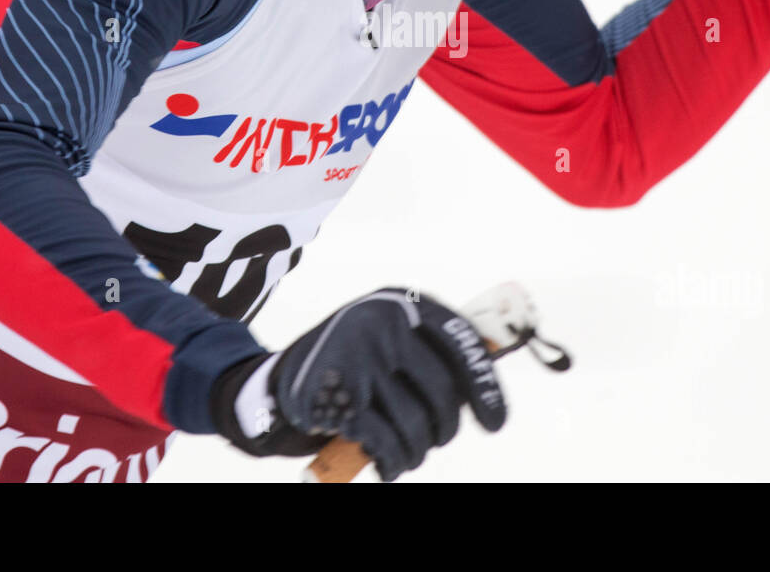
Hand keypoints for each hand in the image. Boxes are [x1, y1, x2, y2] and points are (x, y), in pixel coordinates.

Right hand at [210, 288, 505, 480]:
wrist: (273, 384)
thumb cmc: (350, 369)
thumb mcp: (387, 345)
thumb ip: (429, 358)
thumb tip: (486, 396)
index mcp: (400, 302)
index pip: (460, 339)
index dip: (484, 385)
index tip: (495, 423)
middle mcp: (380, 319)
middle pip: (442, 389)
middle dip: (445, 427)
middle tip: (436, 439)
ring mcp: (356, 355)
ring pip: (415, 423)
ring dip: (417, 452)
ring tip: (407, 453)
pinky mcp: (335, 394)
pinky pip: (386, 442)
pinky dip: (394, 464)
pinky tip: (390, 467)